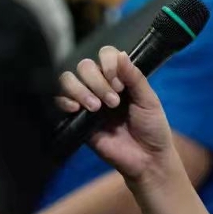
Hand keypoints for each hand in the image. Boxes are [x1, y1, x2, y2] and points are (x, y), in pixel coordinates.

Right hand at [56, 46, 176, 185]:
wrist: (147, 159)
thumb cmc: (152, 128)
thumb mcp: (149, 100)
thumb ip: (134, 77)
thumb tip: (121, 54)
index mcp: (120, 78)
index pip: (105, 55)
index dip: (108, 65)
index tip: (120, 85)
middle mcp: (101, 86)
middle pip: (85, 66)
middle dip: (97, 81)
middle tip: (113, 102)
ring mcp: (88, 102)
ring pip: (69, 80)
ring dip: (81, 89)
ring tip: (96, 108)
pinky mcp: (77, 120)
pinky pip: (60, 102)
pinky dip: (64, 100)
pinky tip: (76, 109)